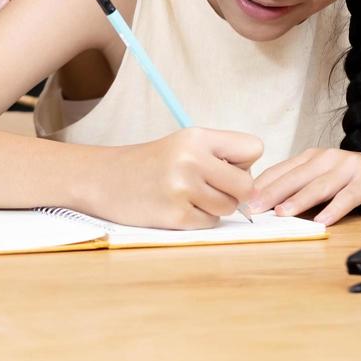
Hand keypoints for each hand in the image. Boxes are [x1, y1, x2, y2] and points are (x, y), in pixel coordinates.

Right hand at [93, 128, 263, 229]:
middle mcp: (191, 160)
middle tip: (209, 187)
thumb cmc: (151, 163)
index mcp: (196, 137)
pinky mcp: (175, 216)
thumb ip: (221, 156)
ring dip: (215, 207)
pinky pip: (209, 223)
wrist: (103, 179)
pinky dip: (198, 220)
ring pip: (229, 207)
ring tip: (189, 196)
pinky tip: (177, 208)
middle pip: (246, 185)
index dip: (244, 162)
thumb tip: (256, 187)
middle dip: (233, 191)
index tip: (224, 165)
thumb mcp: (183, 145)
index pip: (254, 148)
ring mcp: (182, 189)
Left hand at [249, 148, 360, 225]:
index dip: (261, 186)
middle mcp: (329, 158)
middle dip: (271, 193)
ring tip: (281, 213)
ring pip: (319, 185)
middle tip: (253, 209)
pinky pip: (348, 197)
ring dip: (299, 200)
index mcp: (314, 157)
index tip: (242, 201)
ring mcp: (349, 168)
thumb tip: (272, 207)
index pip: (281, 170)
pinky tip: (323, 222)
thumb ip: (305, 187)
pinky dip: (334, 209)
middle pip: (295, 176)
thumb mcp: (329, 180)